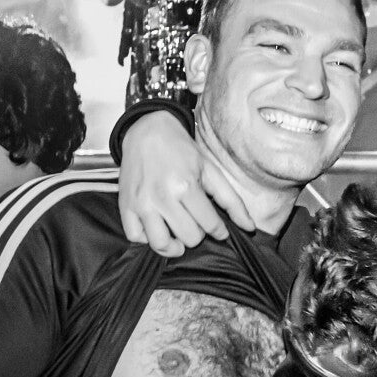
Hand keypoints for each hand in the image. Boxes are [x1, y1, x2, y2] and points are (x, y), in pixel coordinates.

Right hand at [117, 110, 255, 256]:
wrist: (147, 132)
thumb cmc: (180, 150)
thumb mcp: (210, 170)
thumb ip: (231, 200)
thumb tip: (250, 227)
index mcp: (186, 186)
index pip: (210, 225)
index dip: (218, 230)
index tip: (217, 228)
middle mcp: (162, 197)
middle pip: (189, 237)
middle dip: (198, 233)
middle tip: (196, 222)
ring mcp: (142, 203)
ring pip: (161, 244)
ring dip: (174, 244)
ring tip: (179, 236)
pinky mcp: (126, 206)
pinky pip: (136, 237)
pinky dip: (148, 239)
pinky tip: (157, 228)